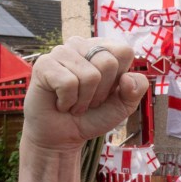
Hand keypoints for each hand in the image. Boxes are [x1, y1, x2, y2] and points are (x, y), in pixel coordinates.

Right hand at [22, 37, 148, 152]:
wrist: (64, 136)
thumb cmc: (94, 115)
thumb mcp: (124, 105)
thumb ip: (136, 90)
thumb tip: (127, 77)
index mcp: (102, 49)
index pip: (124, 51)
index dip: (120, 78)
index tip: (108, 90)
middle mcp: (81, 45)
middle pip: (108, 63)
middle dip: (102, 92)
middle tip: (89, 100)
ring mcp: (61, 52)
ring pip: (90, 75)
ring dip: (84, 99)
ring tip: (75, 102)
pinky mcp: (44, 64)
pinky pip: (68, 83)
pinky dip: (68, 101)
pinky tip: (61, 103)